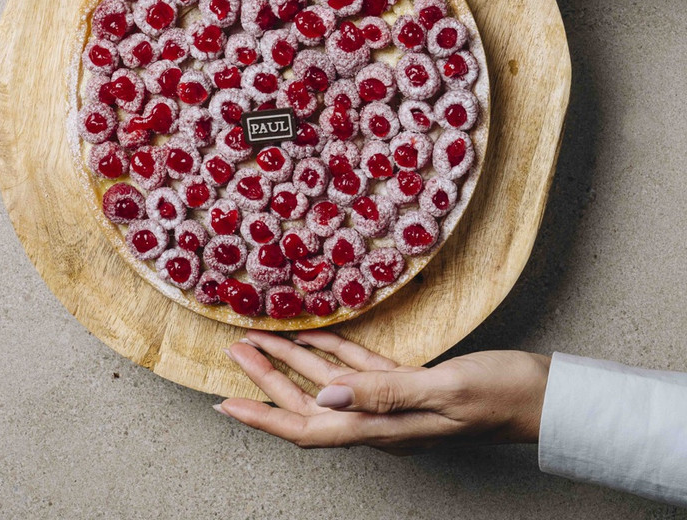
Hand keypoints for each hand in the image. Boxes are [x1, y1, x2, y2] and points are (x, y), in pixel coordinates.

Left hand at [215, 329, 550, 452]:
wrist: (540, 395)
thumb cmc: (500, 395)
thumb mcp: (445, 390)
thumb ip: (385, 393)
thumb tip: (328, 397)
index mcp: (384, 429)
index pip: (309, 428)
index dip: (264, 418)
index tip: (226, 404)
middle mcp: (380, 420)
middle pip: (309, 404)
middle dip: (267, 381)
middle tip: (235, 352)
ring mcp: (392, 402)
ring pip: (329, 384)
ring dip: (293, 363)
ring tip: (261, 341)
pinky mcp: (407, 384)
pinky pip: (357, 368)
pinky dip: (332, 351)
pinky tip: (313, 336)